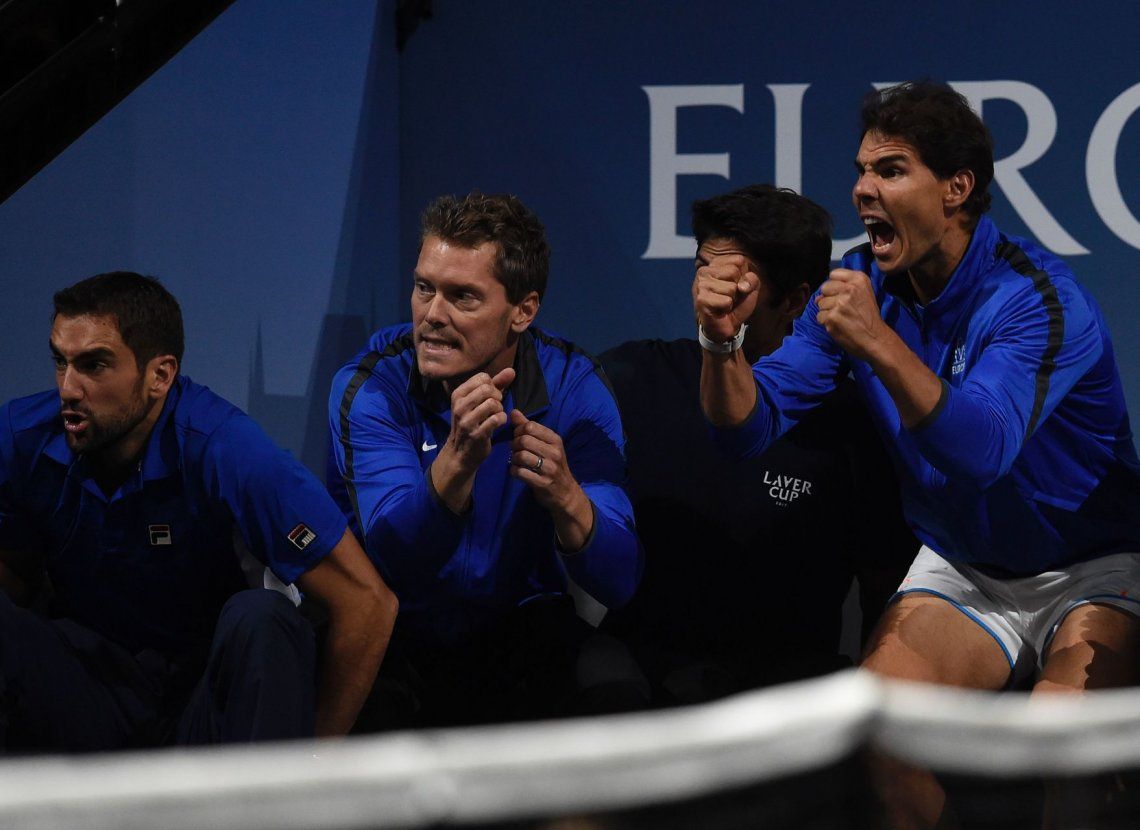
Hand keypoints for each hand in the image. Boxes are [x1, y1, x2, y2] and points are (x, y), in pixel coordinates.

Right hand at [444, 367, 514, 472]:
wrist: (461, 453)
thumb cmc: (473, 423)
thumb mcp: (480, 402)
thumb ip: (496, 385)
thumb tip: (512, 370)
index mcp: (458, 394)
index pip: (482, 377)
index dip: (492, 385)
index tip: (490, 396)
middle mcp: (459, 406)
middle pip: (488, 389)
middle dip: (497, 397)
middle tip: (496, 406)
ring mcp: (466, 421)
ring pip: (492, 403)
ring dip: (500, 409)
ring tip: (496, 415)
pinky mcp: (476, 434)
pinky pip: (497, 419)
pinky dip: (502, 419)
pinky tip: (498, 423)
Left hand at [508, 409, 593, 550]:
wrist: (565, 493)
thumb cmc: (553, 465)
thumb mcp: (546, 444)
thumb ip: (528, 427)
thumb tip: (513, 411)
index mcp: (555, 440)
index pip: (530, 426)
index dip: (518, 431)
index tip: (519, 438)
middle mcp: (554, 452)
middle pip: (523, 440)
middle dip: (514, 445)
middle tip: (515, 450)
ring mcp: (549, 469)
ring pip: (520, 456)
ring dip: (513, 459)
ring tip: (516, 461)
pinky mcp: (542, 483)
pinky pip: (519, 472)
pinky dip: (514, 471)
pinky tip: (517, 472)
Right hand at [692, 254, 759, 341]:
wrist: (725, 327)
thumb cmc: (736, 305)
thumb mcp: (750, 288)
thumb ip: (752, 279)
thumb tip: (741, 286)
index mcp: (716, 264)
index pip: (739, 260)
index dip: (743, 276)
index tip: (736, 286)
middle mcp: (705, 271)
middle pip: (733, 271)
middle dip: (737, 288)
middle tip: (729, 296)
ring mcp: (701, 285)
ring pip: (730, 287)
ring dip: (732, 299)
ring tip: (724, 304)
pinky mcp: (701, 299)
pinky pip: (726, 301)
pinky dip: (727, 308)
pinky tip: (719, 310)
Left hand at [816, 269, 885, 360]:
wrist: (875, 338)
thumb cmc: (868, 316)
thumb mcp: (863, 293)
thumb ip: (844, 287)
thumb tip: (819, 296)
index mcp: (859, 279)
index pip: (834, 274)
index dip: (834, 285)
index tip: (842, 294)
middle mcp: (849, 289)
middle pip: (825, 287)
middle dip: (829, 297)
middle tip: (841, 308)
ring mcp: (839, 303)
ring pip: (820, 303)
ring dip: (827, 311)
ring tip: (841, 318)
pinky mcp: (832, 317)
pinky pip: (819, 316)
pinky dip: (825, 322)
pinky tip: (837, 325)